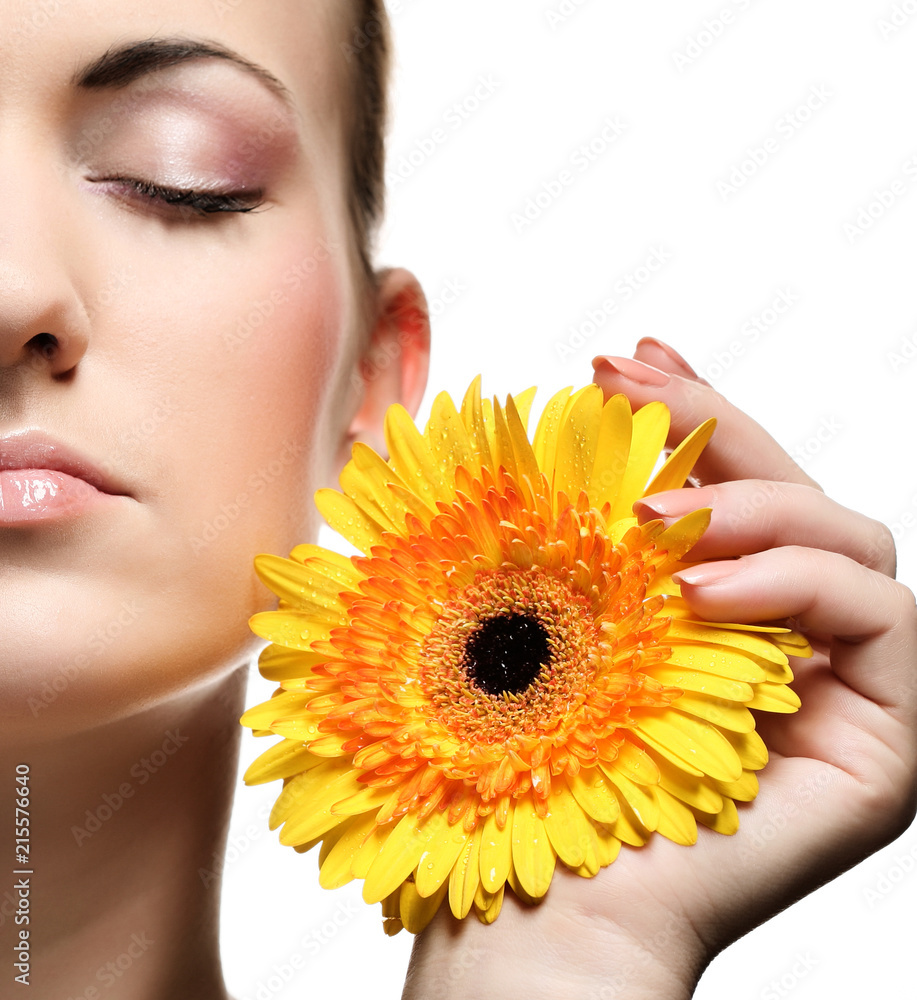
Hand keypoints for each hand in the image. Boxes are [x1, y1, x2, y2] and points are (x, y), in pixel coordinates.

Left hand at [403, 338, 916, 999]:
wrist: (542, 906)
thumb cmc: (526, 765)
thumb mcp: (543, 611)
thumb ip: (580, 526)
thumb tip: (584, 414)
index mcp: (718, 618)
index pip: (734, 493)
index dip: (692, 415)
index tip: (621, 361)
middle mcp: (789, 646)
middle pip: (792, 497)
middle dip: (716, 426)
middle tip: (630, 382)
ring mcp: (840, 690)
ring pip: (846, 534)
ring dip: (753, 504)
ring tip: (652, 528)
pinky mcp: (884, 741)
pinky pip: (883, 613)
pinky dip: (798, 579)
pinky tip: (708, 591)